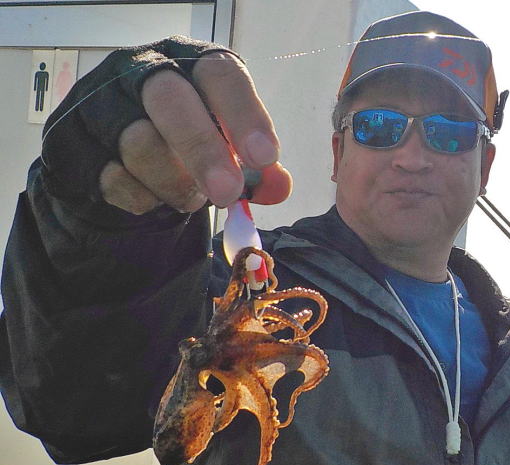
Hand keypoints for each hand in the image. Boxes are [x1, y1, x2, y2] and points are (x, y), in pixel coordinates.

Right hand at [41, 38, 291, 214]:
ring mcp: (100, 103)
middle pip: (170, 101)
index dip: (244, 114)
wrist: (113, 156)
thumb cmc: (183, 142)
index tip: (264, 158)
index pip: (219, 73)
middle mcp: (141, 71)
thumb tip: (280, 186)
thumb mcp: (225, 146)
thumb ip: (255, 167)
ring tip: (192, 198)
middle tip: (228, 194)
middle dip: (203, 151)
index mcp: (189, 62)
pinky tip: (155, 199)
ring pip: (139, 144)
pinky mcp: (72, 142)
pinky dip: (144, 200)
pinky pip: (113, 178)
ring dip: (175, 185)